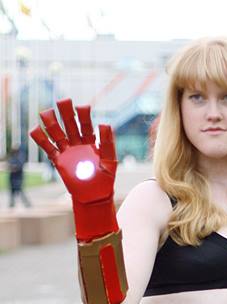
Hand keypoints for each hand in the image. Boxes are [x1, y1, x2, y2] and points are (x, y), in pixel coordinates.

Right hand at [30, 99, 118, 239]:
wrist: (94, 197)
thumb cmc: (105, 180)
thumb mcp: (109, 161)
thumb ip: (107, 143)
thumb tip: (105, 123)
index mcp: (91, 142)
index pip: (86, 124)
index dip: (83, 115)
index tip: (82, 107)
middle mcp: (77, 144)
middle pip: (69, 124)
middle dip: (65, 112)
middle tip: (62, 101)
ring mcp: (67, 152)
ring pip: (57, 133)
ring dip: (51, 123)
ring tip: (45, 112)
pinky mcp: (59, 161)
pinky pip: (48, 148)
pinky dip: (41, 139)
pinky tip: (35, 129)